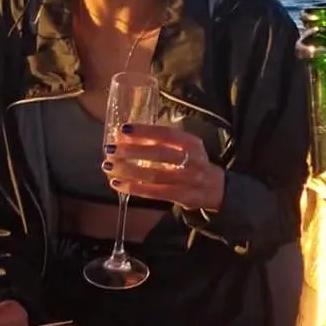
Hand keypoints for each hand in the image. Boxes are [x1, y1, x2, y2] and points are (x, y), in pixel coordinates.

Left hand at [104, 123, 224, 210]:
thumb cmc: (193, 163)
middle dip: (132, 150)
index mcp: (192, 143)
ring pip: (154, 174)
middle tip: (110, 148)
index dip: (145, 130)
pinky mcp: (183, 196)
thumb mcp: (185, 148)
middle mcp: (192, 160)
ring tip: (109, 166)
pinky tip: (117, 184)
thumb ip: (161, 141)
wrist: (216, 188)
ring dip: (128, 170)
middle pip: (159, 153)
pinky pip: (155, 192)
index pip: (167, 134)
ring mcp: (188, 180)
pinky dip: (134, 188)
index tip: (123, 128)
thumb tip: (126, 134)